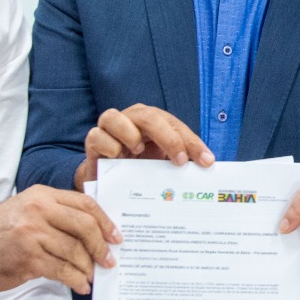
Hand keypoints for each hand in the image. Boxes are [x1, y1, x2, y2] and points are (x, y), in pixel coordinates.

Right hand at [0, 185, 118, 294]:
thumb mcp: (23, 212)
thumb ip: (54, 215)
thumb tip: (92, 232)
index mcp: (40, 196)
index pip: (85, 203)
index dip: (105, 221)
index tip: (116, 237)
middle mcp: (37, 210)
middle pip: (85, 226)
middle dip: (101, 247)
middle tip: (109, 261)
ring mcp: (31, 233)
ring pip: (75, 251)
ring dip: (88, 268)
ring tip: (91, 278)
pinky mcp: (26, 258)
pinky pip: (62, 270)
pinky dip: (75, 280)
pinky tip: (80, 286)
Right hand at [75, 104, 214, 189]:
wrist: (109, 182)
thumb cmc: (138, 168)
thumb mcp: (162, 165)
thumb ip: (180, 162)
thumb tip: (207, 167)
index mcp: (152, 121)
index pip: (176, 125)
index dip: (193, 142)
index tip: (206, 162)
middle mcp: (130, 119)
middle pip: (149, 116)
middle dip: (168, 137)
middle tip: (180, 160)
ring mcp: (109, 128)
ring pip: (113, 116)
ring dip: (129, 134)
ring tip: (138, 151)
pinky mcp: (93, 141)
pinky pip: (96, 136)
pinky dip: (109, 146)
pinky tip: (118, 157)